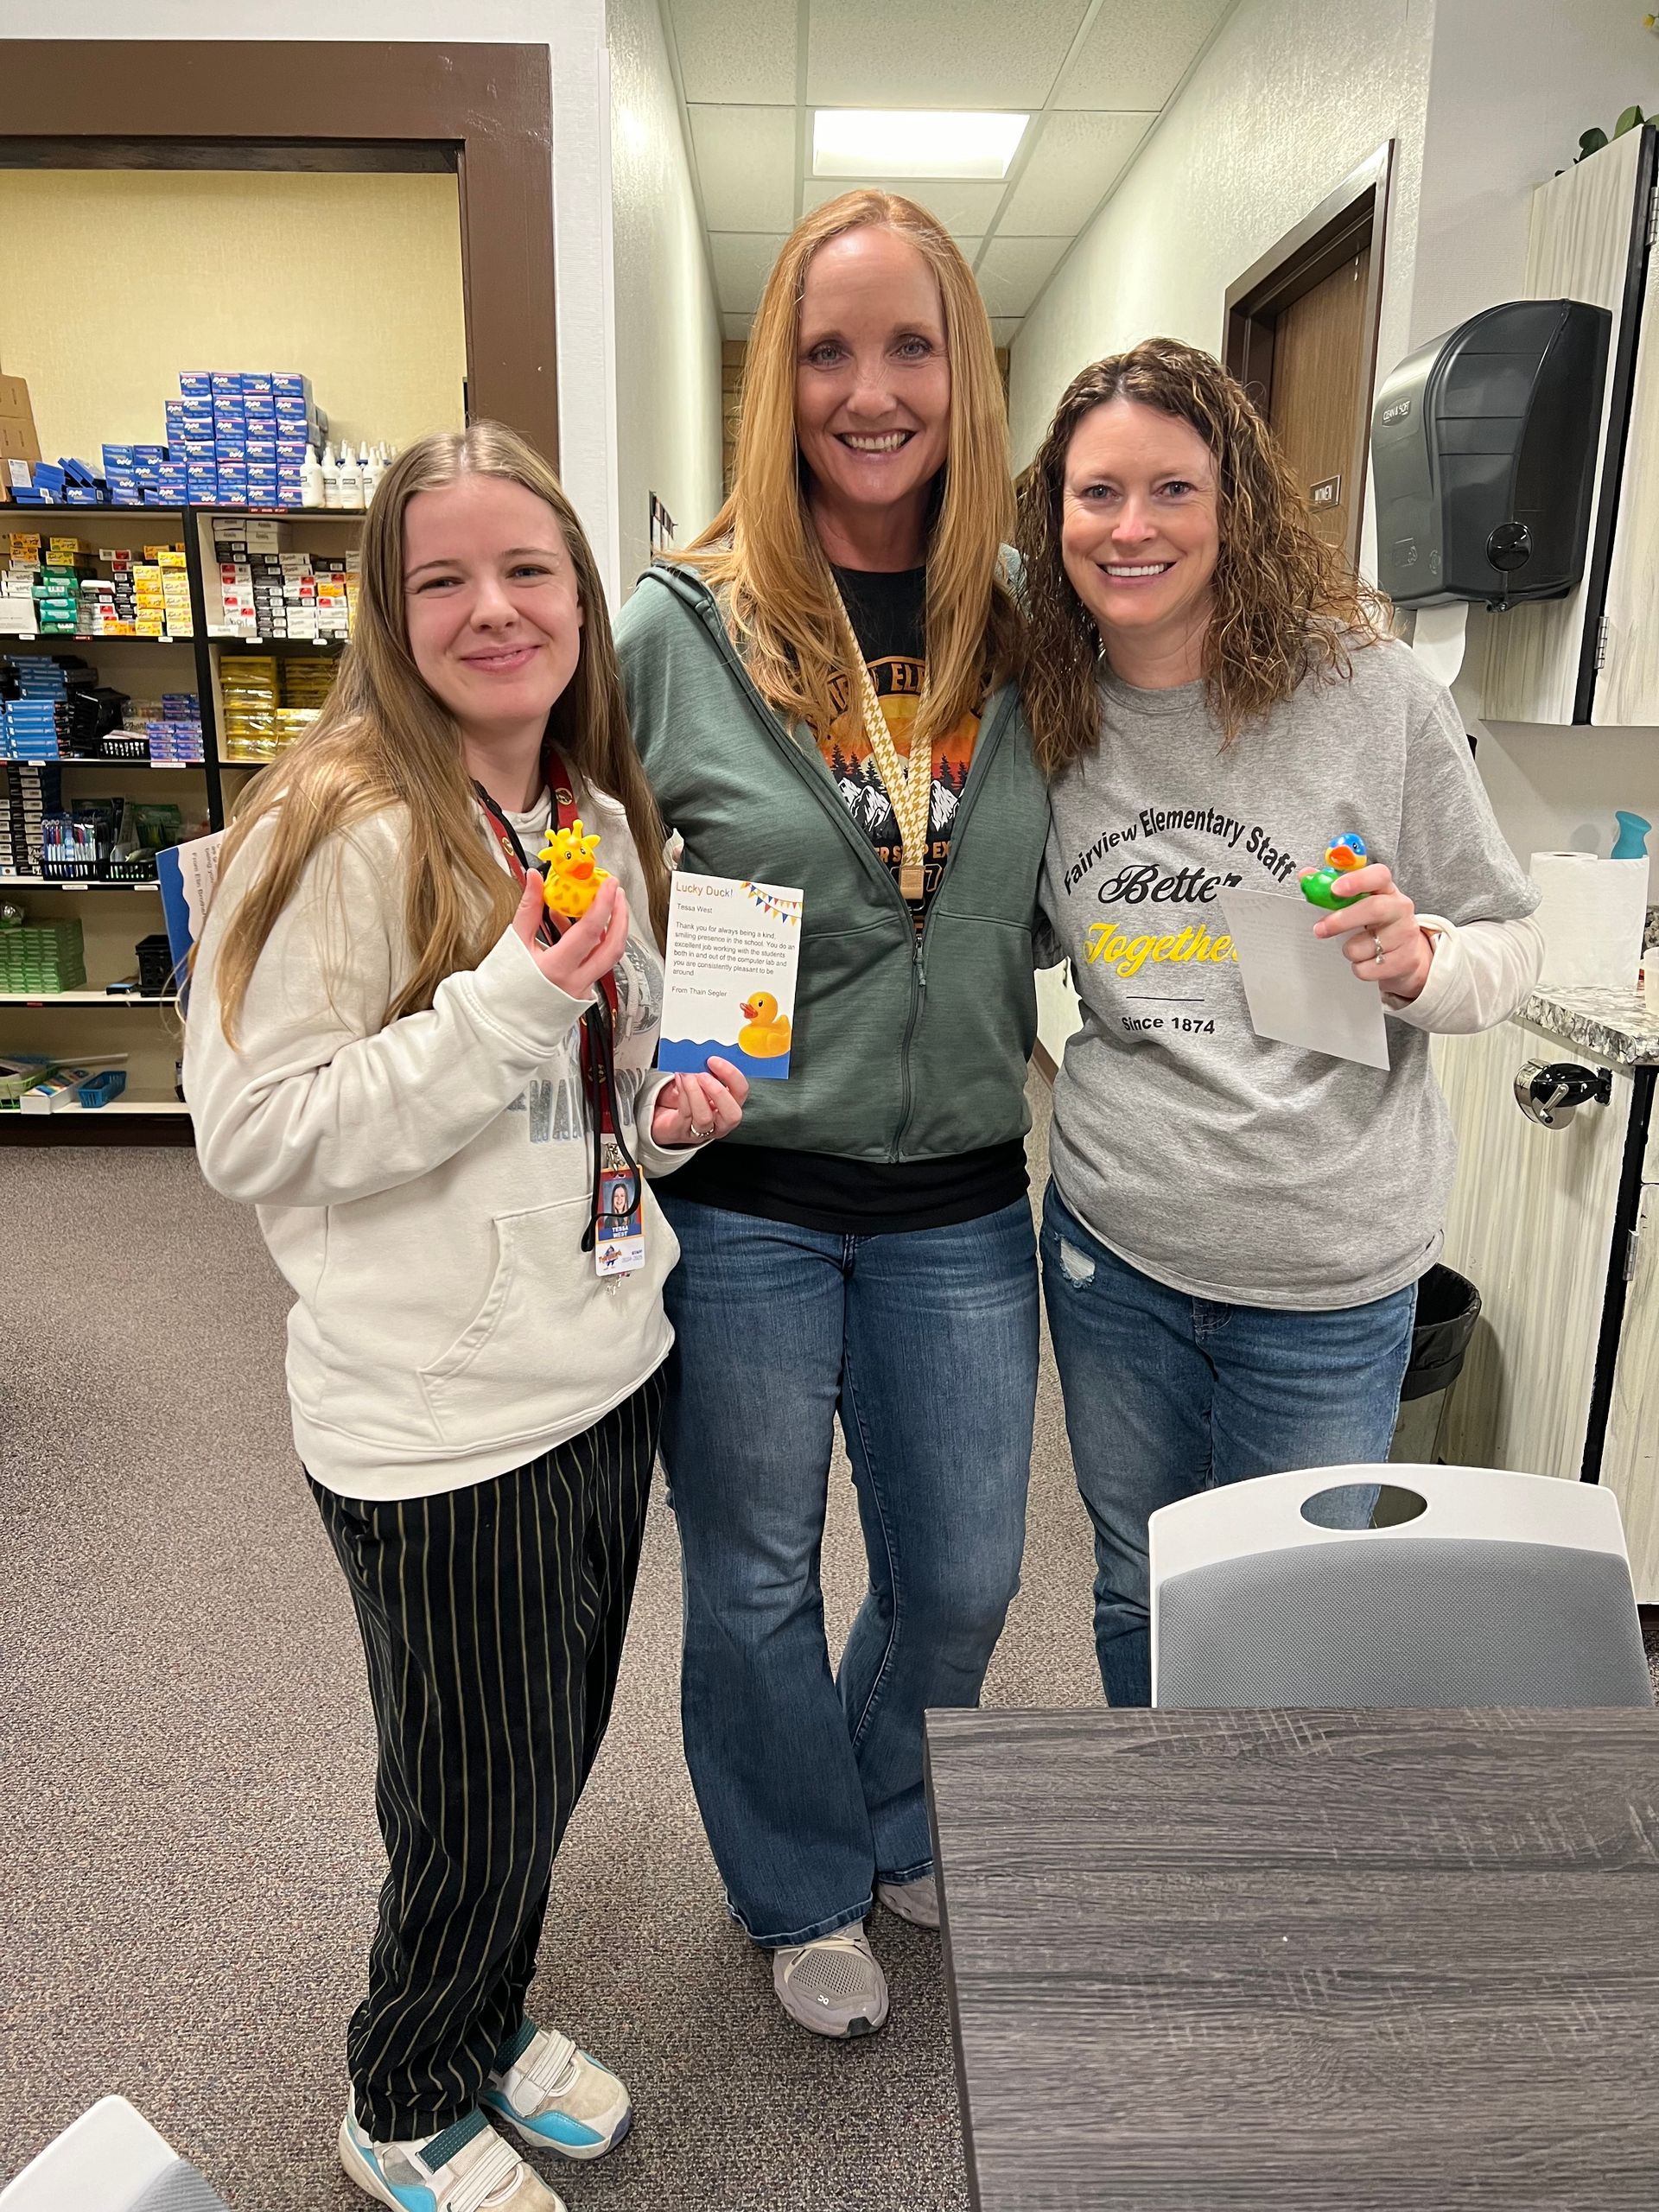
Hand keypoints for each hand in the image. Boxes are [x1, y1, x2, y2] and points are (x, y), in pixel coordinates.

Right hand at [510, 870, 628, 996]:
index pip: (590, 931)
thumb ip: (529, 908)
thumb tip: (534, 878)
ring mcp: (582, 990)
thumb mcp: (515, 942)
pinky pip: (596, 963)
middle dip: (620, 916)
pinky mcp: (583, 993)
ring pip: (608, 956)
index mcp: (556, 968)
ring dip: (611, 929)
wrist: (502, 1020)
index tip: (608, 883)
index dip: (603, 904)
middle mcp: (575, 982)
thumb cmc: (504, 985)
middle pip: (613, 946)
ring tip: (600, 905)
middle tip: (616, 892)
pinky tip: (578, 927)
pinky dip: (594, 943)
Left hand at [651, 1056, 748, 1146]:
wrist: (666, 1114)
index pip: (741, 1091)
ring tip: (686, 1075)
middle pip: (732, 1114)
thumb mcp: (703, 1081)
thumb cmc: (690, 1095)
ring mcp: (703, 1130)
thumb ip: (709, 1070)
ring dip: (695, 1091)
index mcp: (731, 1104)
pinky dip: (682, 1093)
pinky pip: (685, 1113)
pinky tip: (679, 1079)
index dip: (731, 1075)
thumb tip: (704, 1054)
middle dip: (718, 1092)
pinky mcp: (683, 1131)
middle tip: (703, 1075)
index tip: (714, 1060)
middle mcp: (721, 1121)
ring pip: (704, 1116)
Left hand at [1306, 861, 1433, 1001]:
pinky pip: (1368, 969)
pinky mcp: (1405, 960)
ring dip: (1349, 950)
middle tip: (1320, 929)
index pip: (1379, 875)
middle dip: (1342, 920)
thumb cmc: (1376, 924)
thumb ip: (1333, 889)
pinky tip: (1365, 961)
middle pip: (1374, 909)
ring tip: (1354, 947)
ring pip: (1365, 946)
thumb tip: (1306, 875)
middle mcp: (1400, 908)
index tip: (1334, 889)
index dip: (1357, 881)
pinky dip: (1359, 968)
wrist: (1407, 954)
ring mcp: (1406, 934)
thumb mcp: (1360, 904)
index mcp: (1386, 889)